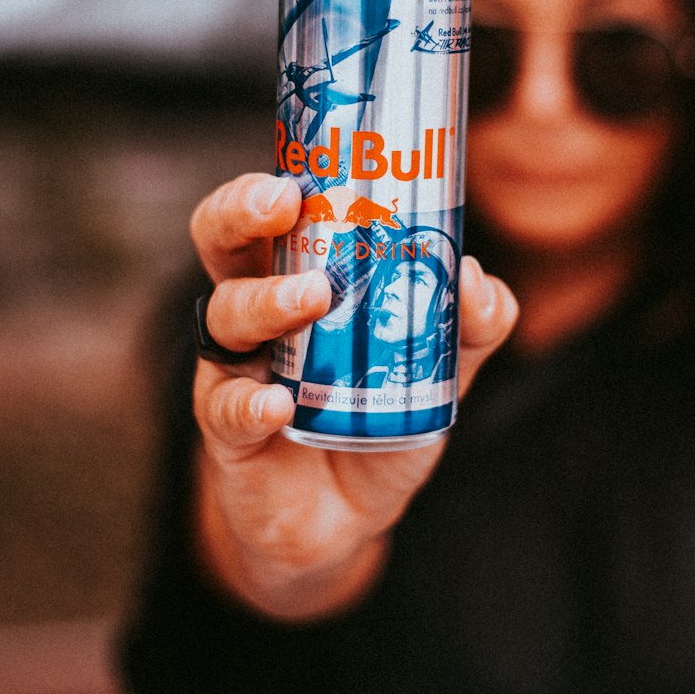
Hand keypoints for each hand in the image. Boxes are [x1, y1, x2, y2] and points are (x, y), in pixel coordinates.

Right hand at [189, 173, 517, 620]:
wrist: (345, 517)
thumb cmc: (379, 414)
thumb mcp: (439, 365)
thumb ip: (470, 321)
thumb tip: (474, 274)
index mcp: (297, 274)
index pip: (266, 212)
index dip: (267, 185)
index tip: (295, 176)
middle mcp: (256, 310)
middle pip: (220, 241)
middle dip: (238, 212)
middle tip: (280, 205)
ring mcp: (237, 369)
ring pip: (225, 314)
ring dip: (267, 299)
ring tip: (313, 297)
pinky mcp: (230, 434)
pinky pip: (227, 410)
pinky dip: (251, 403)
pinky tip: (278, 404)